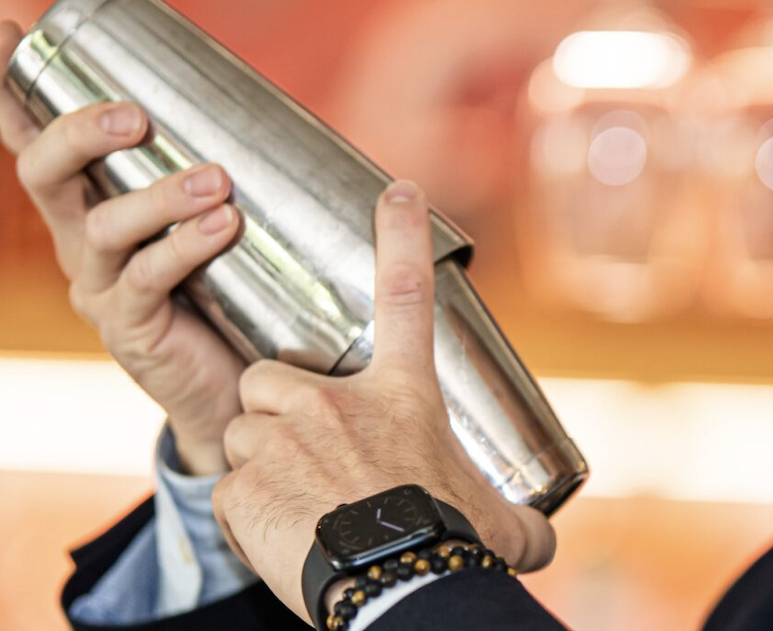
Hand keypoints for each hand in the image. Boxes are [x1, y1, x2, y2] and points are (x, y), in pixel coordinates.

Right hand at [0, 21, 247, 474]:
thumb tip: (279, 104)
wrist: (234, 389)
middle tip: (135, 117)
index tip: (9, 33)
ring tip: (213, 182)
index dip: (7, 88)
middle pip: (42, 174)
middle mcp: (77, 240)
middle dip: (79, 134)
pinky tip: (223, 228)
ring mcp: (96, 286)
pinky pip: (145, 281)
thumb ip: (220, 169)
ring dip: (156, 197)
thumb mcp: (212, 217)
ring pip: (100, 229)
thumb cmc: (230, 288)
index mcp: (86, 201)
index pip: (32, 137)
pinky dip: (185, 248)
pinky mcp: (126, 329)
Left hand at [213, 181, 556, 618]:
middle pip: (270, 378)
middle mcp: (335, 403)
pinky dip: (246, 515)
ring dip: (258, 465)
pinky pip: (229, 491)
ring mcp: (283, 438)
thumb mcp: (500, 527)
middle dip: (274, 410)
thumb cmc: (453, 548)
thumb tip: (542, 543)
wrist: (400, 583)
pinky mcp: (245, 482)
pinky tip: (279, 539)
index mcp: (402, 396)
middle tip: (303, 455)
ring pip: (241, 433)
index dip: (399, 236)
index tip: (396, 189)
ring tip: (295, 507)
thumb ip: (516, 523)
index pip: (406, 297)